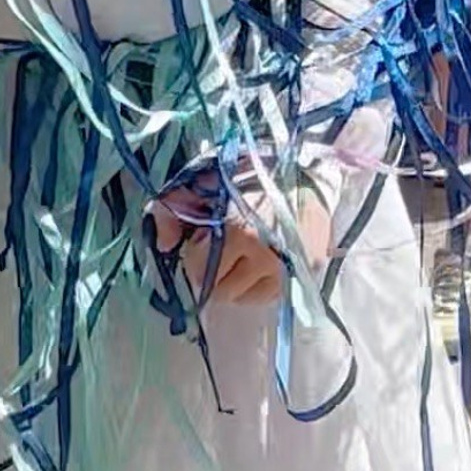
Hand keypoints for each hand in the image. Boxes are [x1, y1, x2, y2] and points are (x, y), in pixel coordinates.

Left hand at [148, 184, 333, 306]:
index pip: (198, 268)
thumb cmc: (252, 174)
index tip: (203, 237)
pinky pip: (266, 297)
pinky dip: (255, 285)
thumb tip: (162, 244)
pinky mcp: (302, 276)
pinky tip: (258, 263)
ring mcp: (286, 271)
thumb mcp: (205, 180)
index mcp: (239, 232)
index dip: (195, 253)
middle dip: (212, 271)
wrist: (307, 172)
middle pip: (219, 290)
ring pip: (241, 297)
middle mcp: (265, 257)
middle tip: (221, 248)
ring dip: (233, 281)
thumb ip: (173, 207)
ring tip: (240, 255)